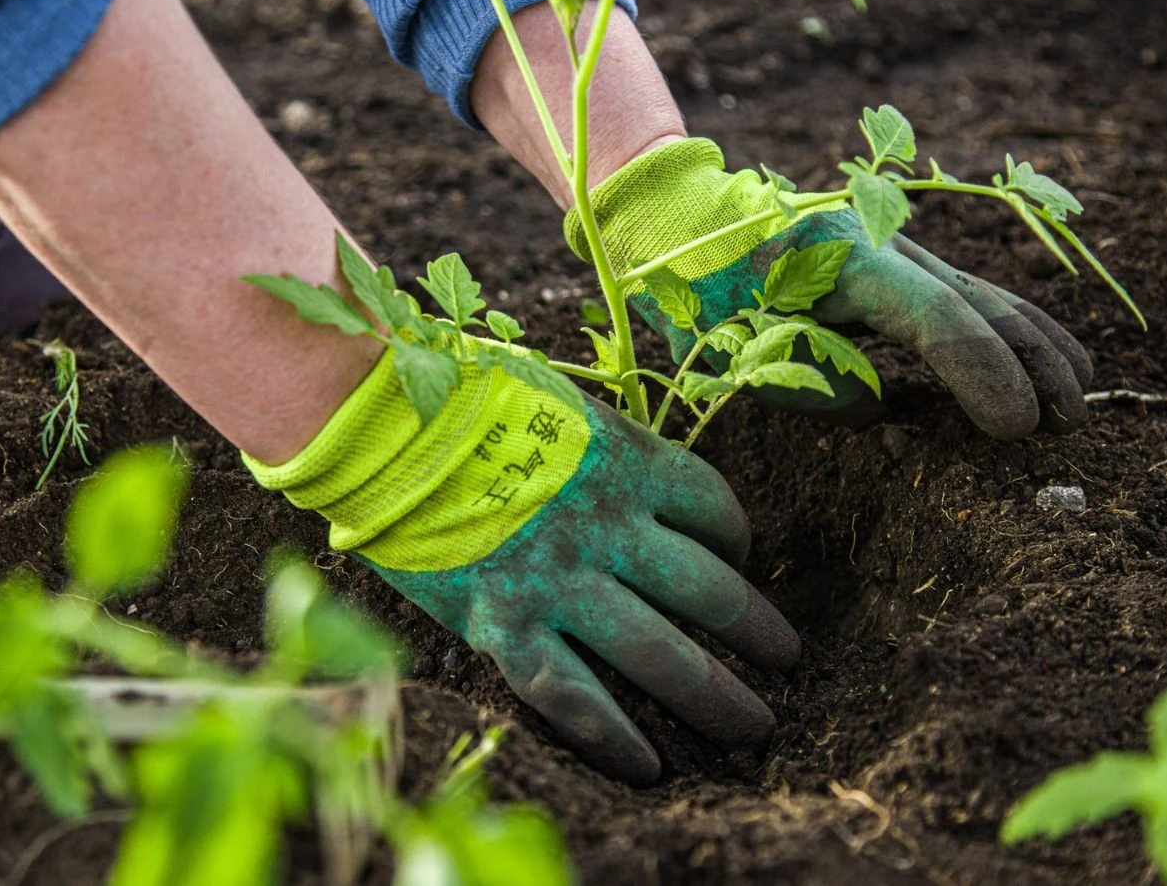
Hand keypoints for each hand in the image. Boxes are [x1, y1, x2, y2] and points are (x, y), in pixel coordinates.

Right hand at [247, 349, 797, 783]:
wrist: (379, 423)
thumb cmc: (465, 399)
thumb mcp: (558, 403)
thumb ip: (605, 445)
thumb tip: (634, 477)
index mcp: (628, 461)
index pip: (715, 509)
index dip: (739, 541)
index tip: (739, 561)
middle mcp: (610, 527)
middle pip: (710, 591)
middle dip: (759, 632)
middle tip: (787, 659)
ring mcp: (561, 582)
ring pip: (660, 654)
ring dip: (717, 696)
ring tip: (754, 727)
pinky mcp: (505, 625)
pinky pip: (575, 696)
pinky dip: (617, 737)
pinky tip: (651, 768)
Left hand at [566, 138, 1092, 439]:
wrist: (681, 221)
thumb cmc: (698, 291)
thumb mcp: (736, 351)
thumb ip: (813, 385)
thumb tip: (881, 407)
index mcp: (842, 261)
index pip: (936, 320)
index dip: (984, 374)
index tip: (1015, 429)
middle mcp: (881, 242)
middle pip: (978, 301)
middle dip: (1031, 362)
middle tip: (1066, 422)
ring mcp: (891, 243)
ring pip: (981, 291)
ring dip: (1034, 342)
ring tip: (1078, 393)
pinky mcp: (891, 256)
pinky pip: (962, 292)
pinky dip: (1005, 325)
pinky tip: (1040, 354)